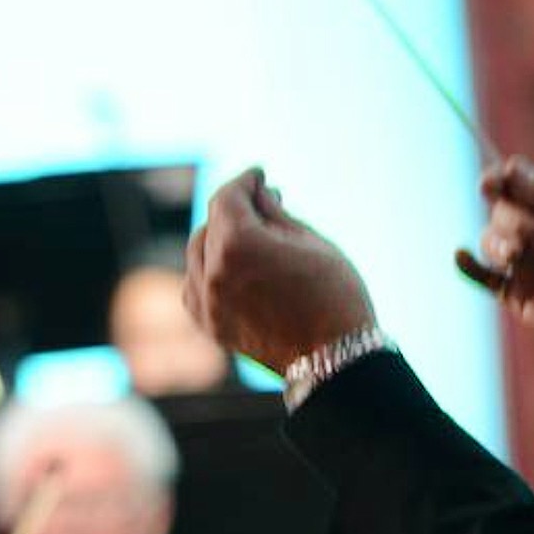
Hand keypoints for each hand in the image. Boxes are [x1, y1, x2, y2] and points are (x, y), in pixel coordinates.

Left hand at [184, 168, 375, 373]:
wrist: (337, 359)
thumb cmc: (333, 294)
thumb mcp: (309, 240)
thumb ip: (273, 212)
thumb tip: (256, 191)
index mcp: (238, 245)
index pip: (228, 197)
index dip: (244, 180)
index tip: (259, 174)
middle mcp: (213, 273)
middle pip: (212, 224)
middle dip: (234, 209)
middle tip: (263, 202)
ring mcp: (207, 304)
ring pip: (198, 255)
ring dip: (219, 239)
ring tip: (251, 236)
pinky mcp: (210, 327)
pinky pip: (196, 287)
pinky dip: (209, 272)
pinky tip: (233, 268)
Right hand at [459, 156, 533, 354]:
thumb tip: (507, 165)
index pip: (515, 186)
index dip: (497, 182)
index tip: (490, 183)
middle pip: (500, 212)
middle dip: (516, 221)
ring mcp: (524, 263)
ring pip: (490, 240)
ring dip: (503, 244)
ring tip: (524, 256)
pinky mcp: (516, 293)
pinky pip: (482, 276)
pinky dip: (468, 265)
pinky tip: (461, 256)